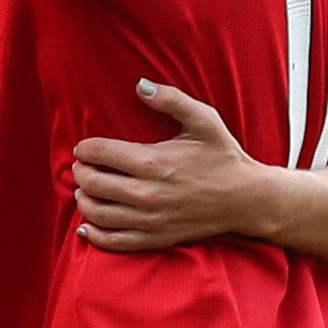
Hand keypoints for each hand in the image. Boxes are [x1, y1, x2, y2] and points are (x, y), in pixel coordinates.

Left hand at [73, 81, 273, 249]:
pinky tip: (86, 226)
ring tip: (84, 191)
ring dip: (83, 200)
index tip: (84, 148)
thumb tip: (140, 85)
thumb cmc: (224, 157)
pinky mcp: (156, 238)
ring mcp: (150, 219)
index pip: (100, 153)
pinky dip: (94, 235)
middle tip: (82, 167)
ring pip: (98, 213)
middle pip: (93, 183)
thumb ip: (171, 100)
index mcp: (153, 161)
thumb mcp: (204, 120)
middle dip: (81, 172)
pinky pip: (114, 242)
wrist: (246, 199)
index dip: (85, 149)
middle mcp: (147, 193)